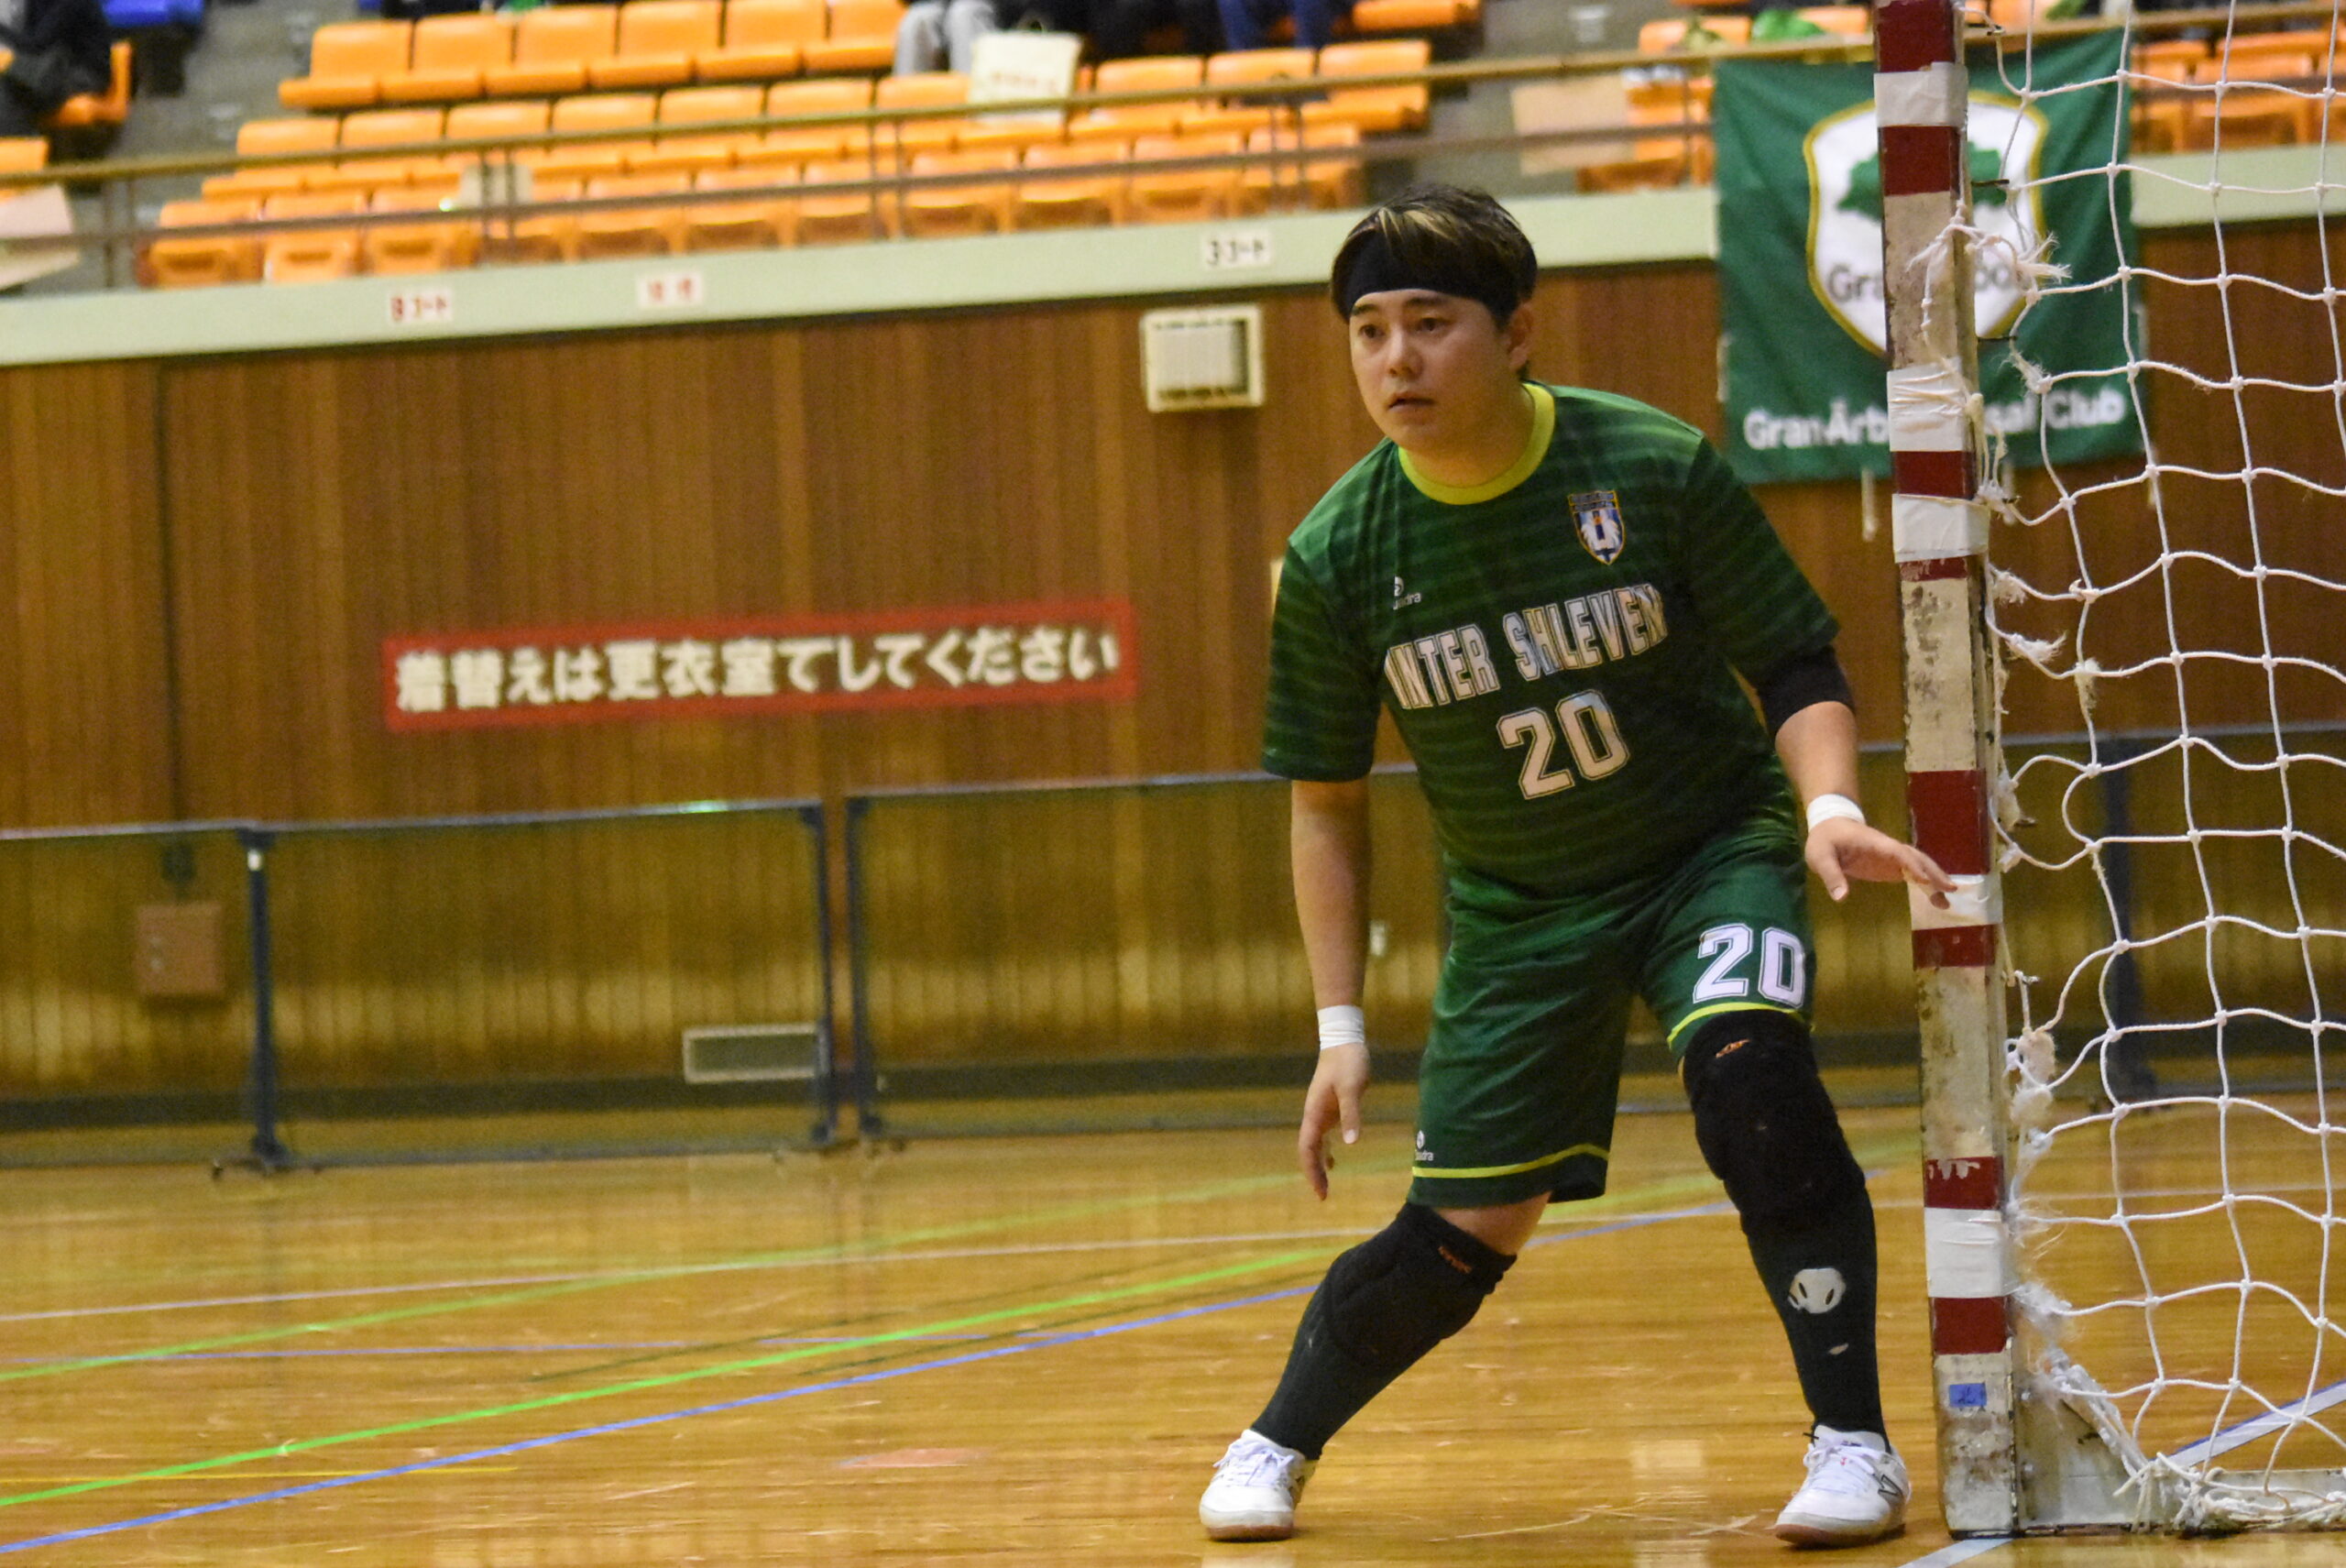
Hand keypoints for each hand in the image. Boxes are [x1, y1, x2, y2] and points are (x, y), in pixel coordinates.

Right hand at [1297, 1041, 1368, 1199]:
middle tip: (1323, 1196)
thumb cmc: (1348, 1063)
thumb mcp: (1352, 1088)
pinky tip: (1335, 1160)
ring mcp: (1321, 1112)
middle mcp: (1313, 1115)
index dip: (1311, 1171)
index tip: (1320, 1191)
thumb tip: (1350, 1144)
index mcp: (1314, 1113)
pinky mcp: (1330, 1108)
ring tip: (1326, 1186)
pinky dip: (1327, 1151)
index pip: (1307, 1149)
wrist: (1344, 1041)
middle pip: (1308, 1151)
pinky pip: (1324, 1136)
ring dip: (1318, 1165)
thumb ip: (1351, 1114)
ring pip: (1315, 1145)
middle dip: (1313, 1173)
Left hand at [1807, 817, 1956, 906]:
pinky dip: (1926, 885)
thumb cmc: (1826, 839)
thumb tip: (1841, 897)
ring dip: (1934, 880)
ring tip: (1947, 900)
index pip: (1897, 852)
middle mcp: (1889, 849)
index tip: (1925, 880)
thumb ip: (1831, 875)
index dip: (1911, 864)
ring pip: (1919, 865)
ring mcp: (1892, 857)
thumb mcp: (1820, 856)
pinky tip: (1937, 899)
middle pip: (1916, 858)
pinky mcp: (1890, 866)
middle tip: (1950, 890)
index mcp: (1874, 843)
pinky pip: (1913, 874)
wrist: (1831, 827)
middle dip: (1933, 872)